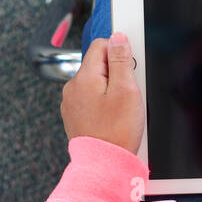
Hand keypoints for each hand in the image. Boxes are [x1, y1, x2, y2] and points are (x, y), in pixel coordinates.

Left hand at [61, 32, 144, 154]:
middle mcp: (73, 88)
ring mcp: (72, 103)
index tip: (130, 70)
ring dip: (111, 89)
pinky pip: (92, 100)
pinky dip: (104, 104)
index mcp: (84, 77)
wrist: (104, 164)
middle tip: (128, 94)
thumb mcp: (126, 90)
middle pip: (98, 65)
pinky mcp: (76, 116)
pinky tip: (113, 118)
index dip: (120, 53)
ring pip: (96, 83)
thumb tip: (118, 37)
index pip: (101, 45)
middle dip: (116, 74)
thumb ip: (121, 59)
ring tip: (121, 109)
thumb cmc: (117, 131)